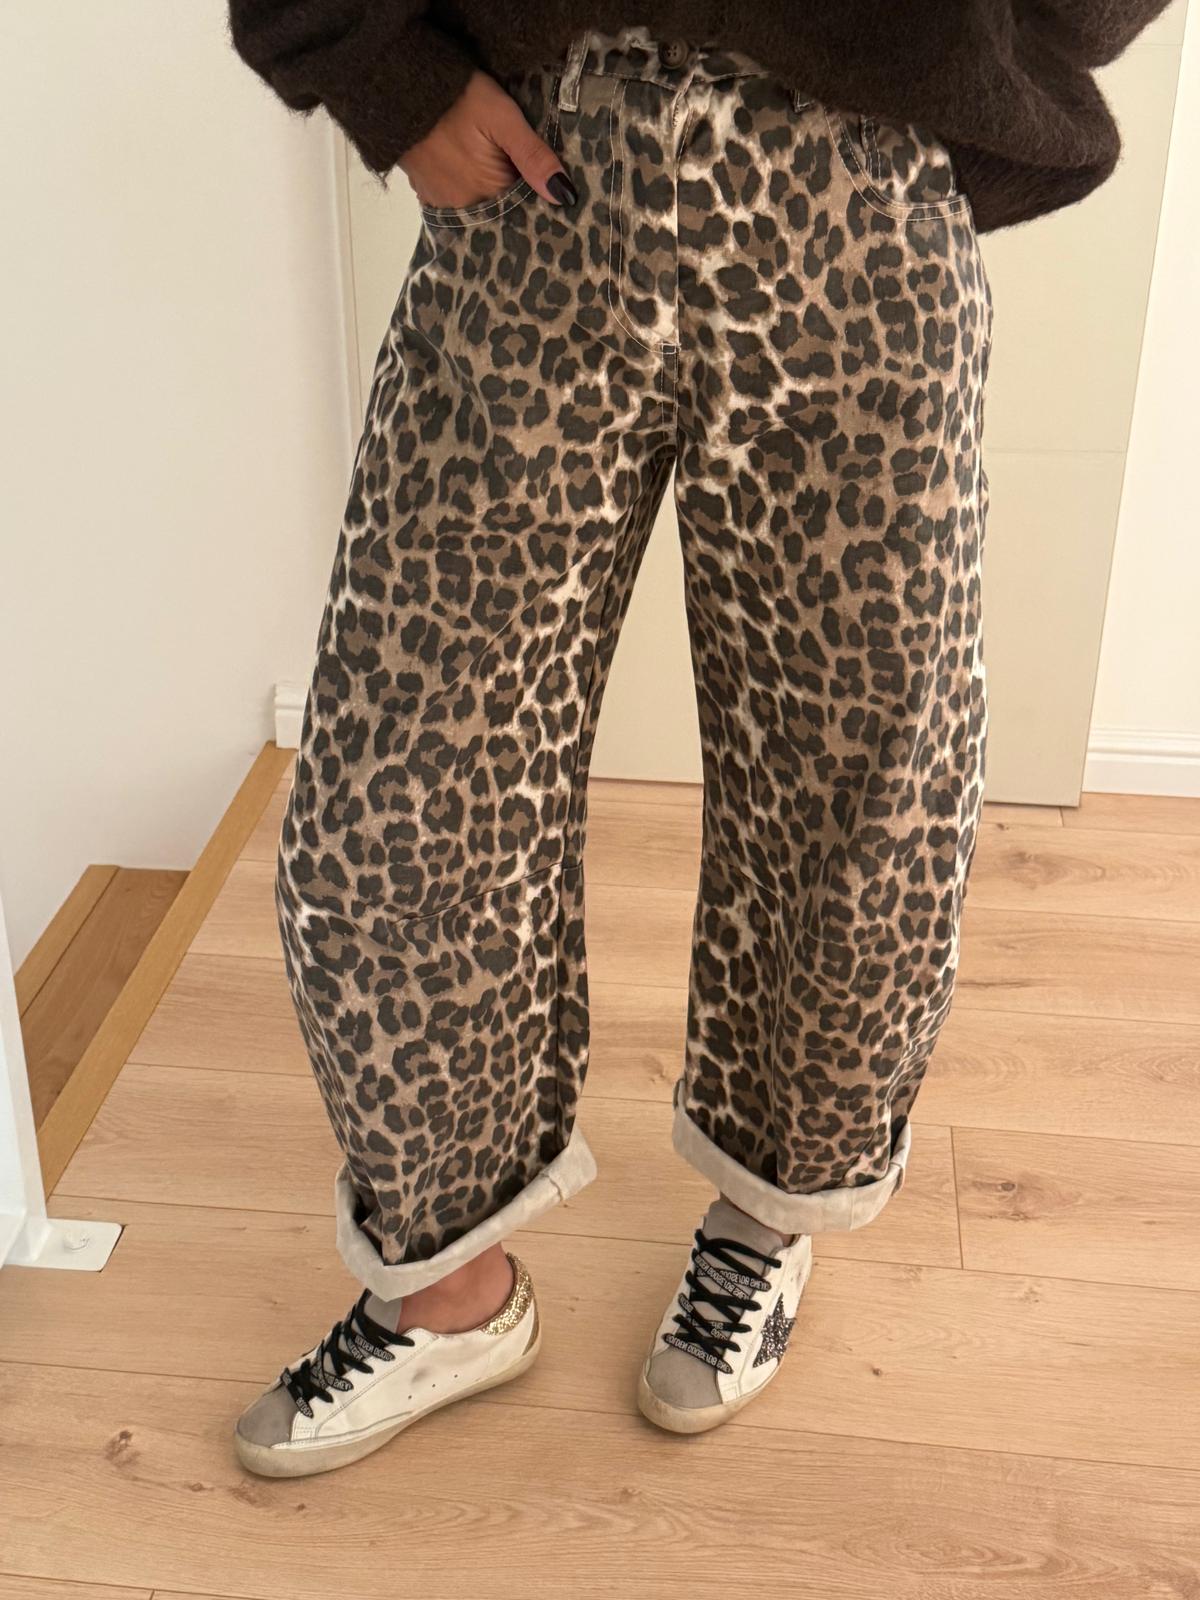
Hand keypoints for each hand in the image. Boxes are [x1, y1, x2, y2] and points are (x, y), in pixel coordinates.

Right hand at [399, 71, 576, 209]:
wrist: (405, 83)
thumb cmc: (459, 98)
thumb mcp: (504, 119)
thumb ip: (534, 157)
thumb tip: (565, 195)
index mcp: (485, 196)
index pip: (522, 216)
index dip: (538, 206)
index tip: (555, 201)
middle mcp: (462, 209)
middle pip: (500, 216)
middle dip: (517, 205)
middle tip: (531, 184)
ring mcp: (441, 203)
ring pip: (479, 210)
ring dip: (492, 199)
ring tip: (504, 178)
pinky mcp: (426, 193)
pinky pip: (457, 204)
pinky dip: (470, 194)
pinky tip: (477, 177)